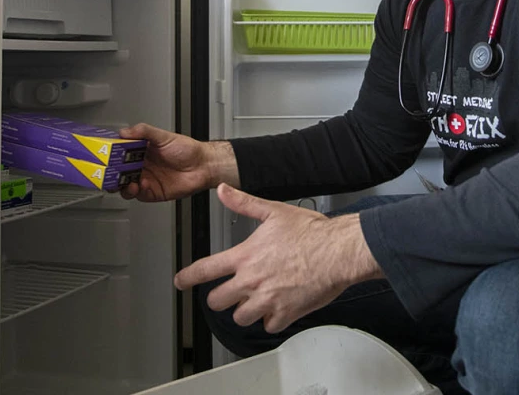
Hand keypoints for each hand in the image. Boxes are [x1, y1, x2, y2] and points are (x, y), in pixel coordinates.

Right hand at [118, 124, 232, 201]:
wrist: (203, 166)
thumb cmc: (187, 150)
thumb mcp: (164, 136)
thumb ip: (144, 132)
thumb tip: (124, 131)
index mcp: (141, 151)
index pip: (119, 154)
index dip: (109, 155)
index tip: (103, 155)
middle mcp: (141, 166)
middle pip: (118, 172)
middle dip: (110, 173)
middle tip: (108, 171)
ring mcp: (145, 180)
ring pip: (123, 185)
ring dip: (120, 184)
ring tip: (124, 179)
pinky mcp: (151, 192)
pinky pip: (137, 194)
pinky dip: (134, 190)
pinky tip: (140, 184)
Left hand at [175, 183, 383, 333]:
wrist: (338, 251)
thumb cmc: (311, 232)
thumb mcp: (274, 211)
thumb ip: (244, 203)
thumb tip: (223, 191)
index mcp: (246, 256)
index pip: (205, 270)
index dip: (187, 278)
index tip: (181, 282)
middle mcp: (252, 281)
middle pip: (217, 301)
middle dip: (221, 298)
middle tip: (230, 293)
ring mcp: (267, 300)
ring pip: (240, 317)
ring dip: (246, 310)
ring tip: (258, 300)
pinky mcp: (285, 314)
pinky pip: (268, 326)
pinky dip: (272, 320)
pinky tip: (279, 307)